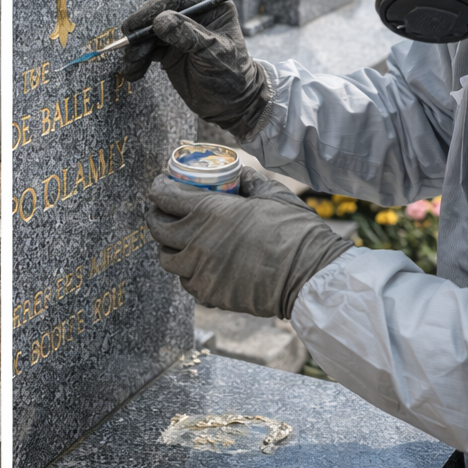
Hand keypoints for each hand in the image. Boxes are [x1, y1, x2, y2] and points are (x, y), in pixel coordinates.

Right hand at [121, 0, 270, 140]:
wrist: (230, 103)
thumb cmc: (231, 75)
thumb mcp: (213, 53)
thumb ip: (188, 35)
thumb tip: (160, 21)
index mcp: (211, 7)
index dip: (154, 7)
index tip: (137, 23)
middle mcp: (193, 16)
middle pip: (157, 12)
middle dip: (141, 29)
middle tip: (128, 43)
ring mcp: (179, 32)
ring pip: (148, 31)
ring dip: (136, 47)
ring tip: (131, 65)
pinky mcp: (168, 48)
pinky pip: (147, 48)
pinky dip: (138, 58)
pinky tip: (134, 71)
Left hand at [146, 167, 352, 318]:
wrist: (311, 277)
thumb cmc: (295, 231)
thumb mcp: (273, 194)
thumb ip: (249, 181)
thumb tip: (239, 173)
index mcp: (209, 212)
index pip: (165, 196)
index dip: (159, 187)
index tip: (161, 185)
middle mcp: (196, 242)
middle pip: (158, 228)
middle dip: (157, 216)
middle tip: (163, 210)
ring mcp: (200, 271)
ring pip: (166, 258)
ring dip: (169, 246)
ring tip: (179, 239)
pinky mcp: (209, 294)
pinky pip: (186, 281)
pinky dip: (187, 271)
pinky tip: (200, 263)